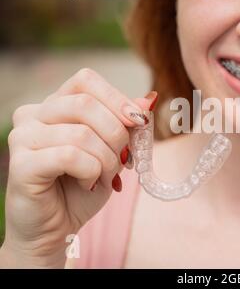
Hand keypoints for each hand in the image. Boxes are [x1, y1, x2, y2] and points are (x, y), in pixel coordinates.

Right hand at [0, 68, 156, 267]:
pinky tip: (88, 183)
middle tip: (124, 159)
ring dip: (107, 160)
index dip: (117, 98)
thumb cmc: (84, 186)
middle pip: (86, 103)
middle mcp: (33, 115)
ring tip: (105, 177)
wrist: (58, 228)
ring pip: (82, 133)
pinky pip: (71, 156)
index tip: (139, 122)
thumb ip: (125, 125)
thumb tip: (148, 100)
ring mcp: (22, 138)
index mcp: (55, 105)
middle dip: (117, 134)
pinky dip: (91, 172)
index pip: (86, 80)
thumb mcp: (112, 151)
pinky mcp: (21, 165)